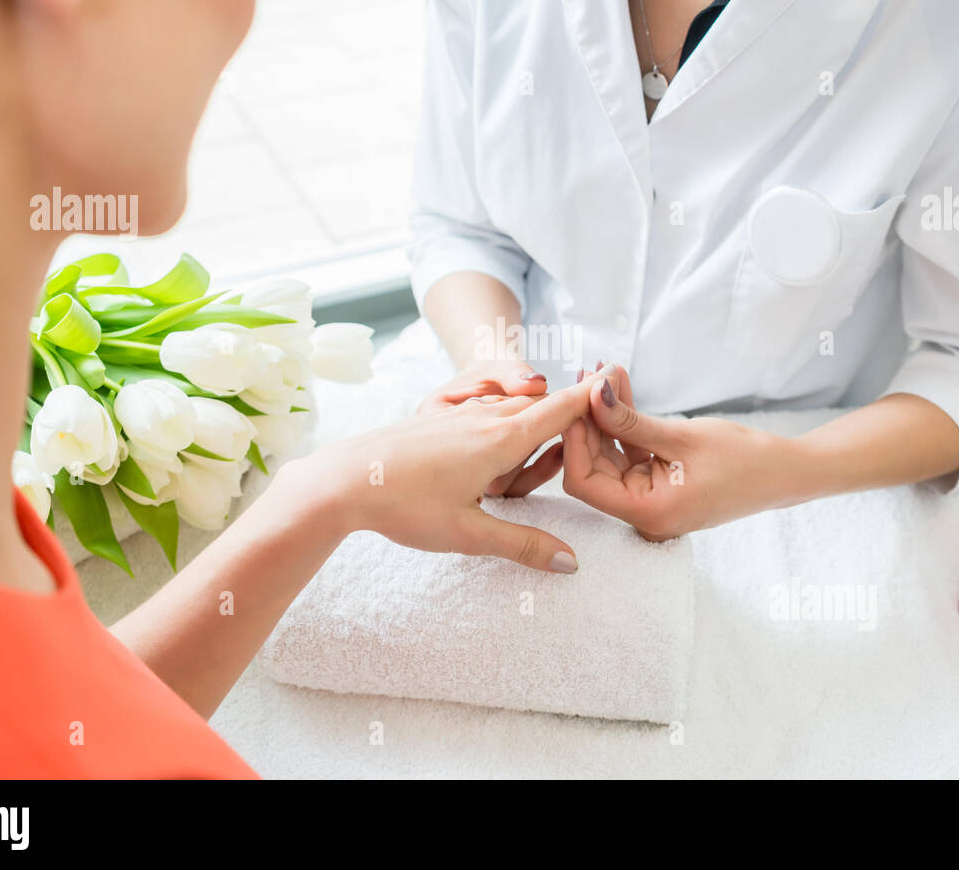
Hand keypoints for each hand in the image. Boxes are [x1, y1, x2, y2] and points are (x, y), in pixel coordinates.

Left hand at [283, 376, 602, 571]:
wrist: (341, 480)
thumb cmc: (404, 505)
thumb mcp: (468, 534)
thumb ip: (523, 545)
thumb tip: (570, 563)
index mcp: (500, 439)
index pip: (560, 410)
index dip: (591, 401)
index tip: (617, 394)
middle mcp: (484, 419)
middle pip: (540, 408)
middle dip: (565, 418)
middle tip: (587, 433)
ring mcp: (459, 416)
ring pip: (510, 411)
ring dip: (531, 425)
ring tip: (538, 451)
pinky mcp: (437, 421)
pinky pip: (483, 414)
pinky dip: (501, 425)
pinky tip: (491, 448)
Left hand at [562, 365, 801, 540]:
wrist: (785, 473)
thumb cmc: (743, 459)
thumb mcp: (681, 436)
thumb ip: (628, 419)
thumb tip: (590, 392)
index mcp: (648, 513)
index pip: (584, 483)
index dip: (573, 440)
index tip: (573, 399)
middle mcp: (643, 514)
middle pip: (593, 468)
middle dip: (588, 421)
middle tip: (590, 375)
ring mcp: (650, 501)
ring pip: (610, 457)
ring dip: (605, 417)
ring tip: (606, 372)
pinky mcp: (658, 486)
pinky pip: (629, 455)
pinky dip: (623, 426)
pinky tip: (619, 390)